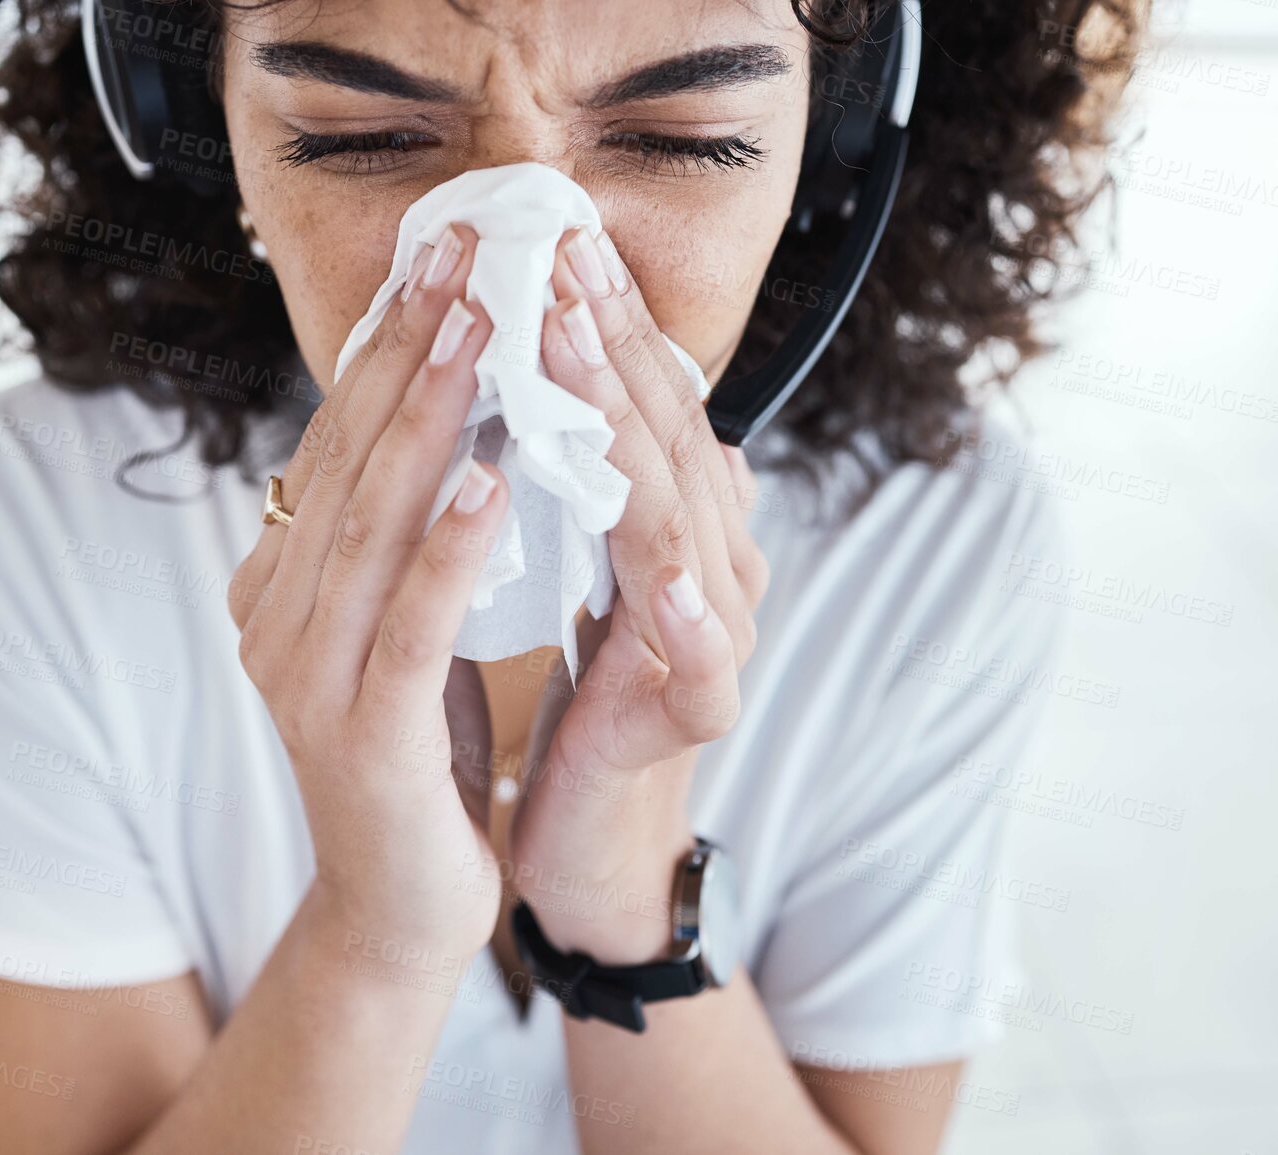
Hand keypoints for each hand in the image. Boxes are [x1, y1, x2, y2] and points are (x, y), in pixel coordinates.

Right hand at [230, 225, 511, 955]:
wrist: (400, 906)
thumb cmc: (419, 756)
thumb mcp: (405, 630)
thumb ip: (405, 542)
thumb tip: (455, 428)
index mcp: (280, 587)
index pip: (334, 447)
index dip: (386, 351)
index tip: (442, 262)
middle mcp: (275, 620)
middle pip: (346, 462)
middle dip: (407, 353)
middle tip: (463, 255)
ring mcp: (305, 679)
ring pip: (371, 524)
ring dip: (428, 421)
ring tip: (480, 331)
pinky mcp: (361, 736)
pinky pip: (410, 624)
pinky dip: (450, 549)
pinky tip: (491, 480)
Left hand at [507, 227, 770, 962]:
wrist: (585, 822)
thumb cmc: (577, 686)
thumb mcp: (576, 561)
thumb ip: (586, 475)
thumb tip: (581, 376)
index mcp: (684, 522)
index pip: (651, 405)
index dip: (611, 323)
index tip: (558, 241)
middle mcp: (716, 565)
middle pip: (668, 444)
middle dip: (613, 350)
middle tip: (562, 265)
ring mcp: (719, 640)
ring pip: (681, 527)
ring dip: (631, 442)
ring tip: (582, 365)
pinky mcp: (699, 716)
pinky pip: (701, 665)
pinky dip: (686, 621)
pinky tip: (664, 584)